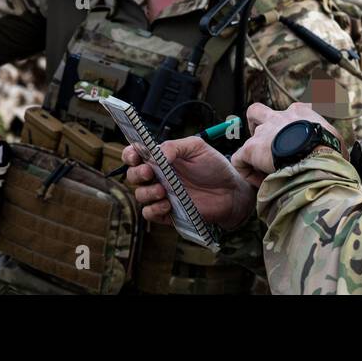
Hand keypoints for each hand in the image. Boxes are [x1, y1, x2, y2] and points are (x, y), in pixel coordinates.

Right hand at [123, 136, 255, 229]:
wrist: (231, 191)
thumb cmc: (214, 166)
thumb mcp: (196, 147)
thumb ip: (174, 147)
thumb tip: (155, 154)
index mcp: (161, 158)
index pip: (135, 155)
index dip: (130, 154)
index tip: (135, 155)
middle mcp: (158, 176)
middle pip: (133, 175)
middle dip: (137, 173)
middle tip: (150, 172)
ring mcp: (162, 195)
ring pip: (139, 195)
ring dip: (147, 192)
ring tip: (163, 190)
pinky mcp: (168, 213)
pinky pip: (149, 214)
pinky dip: (154, 210)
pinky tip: (167, 204)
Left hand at [230, 102, 340, 186]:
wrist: (315, 153)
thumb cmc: (329, 148)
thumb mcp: (336, 140)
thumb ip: (330, 142)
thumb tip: (338, 155)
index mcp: (300, 112)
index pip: (293, 111)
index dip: (292, 125)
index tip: (298, 140)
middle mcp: (278, 116)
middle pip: (257, 111)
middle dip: (256, 123)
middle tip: (266, 143)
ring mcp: (263, 131)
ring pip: (247, 136)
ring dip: (253, 152)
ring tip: (264, 170)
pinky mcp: (251, 148)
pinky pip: (239, 159)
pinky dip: (246, 170)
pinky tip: (258, 182)